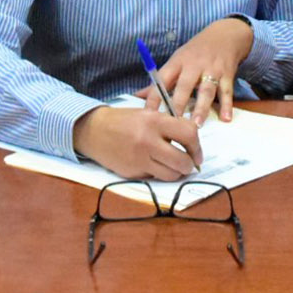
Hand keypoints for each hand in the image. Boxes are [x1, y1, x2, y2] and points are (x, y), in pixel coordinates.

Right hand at [72, 106, 201, 180]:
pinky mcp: (132, 172)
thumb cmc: (124, 121)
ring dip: (177, 173)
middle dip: (190, 165)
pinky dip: (159, 174)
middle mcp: (148, 140)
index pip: (189, 134)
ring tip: (174, 166)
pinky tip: (154, 165)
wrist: (94, 131)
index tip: (197, 152)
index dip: (197, 146)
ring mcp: (140, 159)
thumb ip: (169, 125)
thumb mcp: (148, 114)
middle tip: (189, 163)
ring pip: (171, 174)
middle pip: (183, 161)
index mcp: (155, 121)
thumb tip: (192, 141)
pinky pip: (155, 178)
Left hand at [139, 18, 252, 125]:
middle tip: (173, 122)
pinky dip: (227, 105)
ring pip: (206, 90)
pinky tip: (226, 118)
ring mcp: (211, 70)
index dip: (154, 96)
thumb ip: (160, 81)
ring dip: (201, 107)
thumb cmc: (195, 52)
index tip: (148, 114)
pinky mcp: (227, 74)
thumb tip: (137, 96)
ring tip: (197, 124)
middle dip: (178, 103)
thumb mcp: (176, 61)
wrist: (224, 35)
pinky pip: (227, 91)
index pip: (162, 80)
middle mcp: (194, 65)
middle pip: (184, 85)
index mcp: (177, 62)